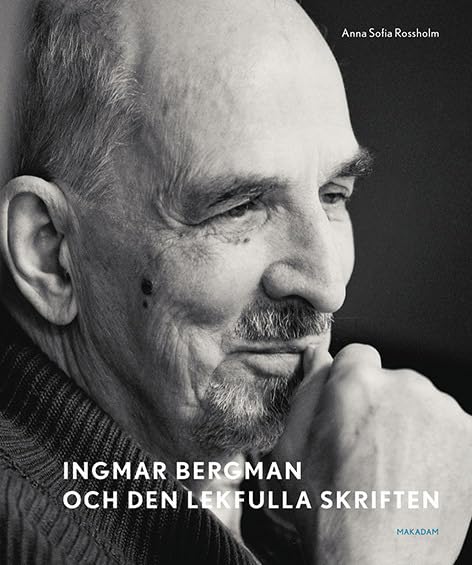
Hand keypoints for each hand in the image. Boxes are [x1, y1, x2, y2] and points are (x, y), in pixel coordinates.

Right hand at [273, 344, 471, 564]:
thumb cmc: (330, 511)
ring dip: (408, 422)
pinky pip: (446, 424)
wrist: (377, 563)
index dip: (347, 385)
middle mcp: (407, 388)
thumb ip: (307, 388)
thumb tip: (319, 354)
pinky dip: (434, 442)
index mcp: (358, 384)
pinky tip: (417, 473)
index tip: (346, 412)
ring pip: (420, 402)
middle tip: (367, 449)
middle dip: (379, 404)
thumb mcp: (292, 447)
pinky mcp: (469, 438)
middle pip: (391, 379)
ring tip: (394, 467)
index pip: (358, 355)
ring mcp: (444, 413)